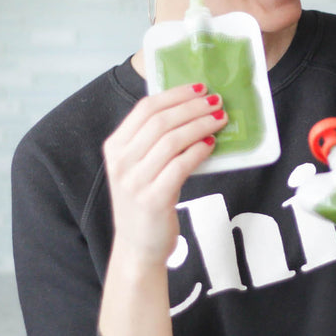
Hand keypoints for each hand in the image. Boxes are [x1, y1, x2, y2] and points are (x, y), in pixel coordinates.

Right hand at [98, 84, 227, 335]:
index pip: (144, 108)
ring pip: (172, 140)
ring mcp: (135, 181)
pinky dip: (198, 151)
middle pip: (160, 120)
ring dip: (200, 125)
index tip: (198, 88)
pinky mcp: (153, 199)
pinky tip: (211, 145)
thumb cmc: (144, 203)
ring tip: (220, 120)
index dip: (174, 94)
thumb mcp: (139, 167)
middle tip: (217, 102)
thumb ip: (154, 141)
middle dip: (192, 107)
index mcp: (115, 147)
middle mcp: (121, 162)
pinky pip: (180, 166)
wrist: (138, 248)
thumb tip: (190, 110)